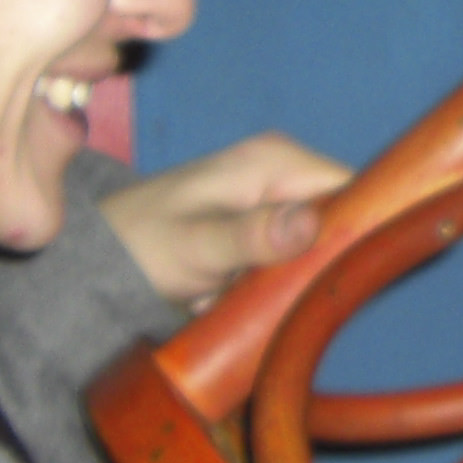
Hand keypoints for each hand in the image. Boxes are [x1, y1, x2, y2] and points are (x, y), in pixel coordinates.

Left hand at [99, 133, 353, 307]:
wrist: (95, 266)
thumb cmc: (139, 246)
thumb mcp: (195, 245)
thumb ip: (250, 236)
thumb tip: (310, 225)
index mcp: (276, 159)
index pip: (355, 184)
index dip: (368, 225)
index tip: (358, 272)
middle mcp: (283, 175)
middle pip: (345, 216)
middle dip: (334, 260)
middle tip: (304, 297)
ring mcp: (275, 205)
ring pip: (325, 244)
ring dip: (310, 278)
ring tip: (277, 302)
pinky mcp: (265, 234)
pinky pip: (300, 258)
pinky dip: (290, 284)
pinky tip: (266, 302)